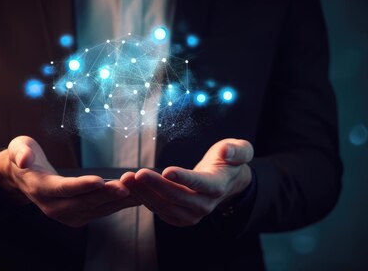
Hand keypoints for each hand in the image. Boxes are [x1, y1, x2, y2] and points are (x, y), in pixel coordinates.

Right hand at [0, 136, 138, 226]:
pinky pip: (100, 211)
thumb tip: (24, 160)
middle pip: (83, 202)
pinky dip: (118, 204)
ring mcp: (65, 215)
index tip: (101, 180)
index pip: (62, 188)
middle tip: (128, 186)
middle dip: (106, 195)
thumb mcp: (18, 148)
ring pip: (95, 209)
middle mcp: (52, 207)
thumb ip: (20, 152)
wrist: (24, 177)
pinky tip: (136, 196)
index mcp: (39, 188)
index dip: (81, 185)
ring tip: (139, 191)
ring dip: (117, 201)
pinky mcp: (77, 216)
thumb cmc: (24, 157)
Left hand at [121, 139, 252, 226]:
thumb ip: (237, 150)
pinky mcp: (179, 218)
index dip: (184, 178)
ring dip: (143, 193)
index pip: (200, 184)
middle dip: (154, 185)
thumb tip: (227, 152)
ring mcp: (191, 215)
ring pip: (163, 205)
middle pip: (176, 197)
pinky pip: (158, 210)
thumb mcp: (241, 149)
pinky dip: (143, 199)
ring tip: (126, 179)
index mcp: (217, 186)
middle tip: (135, 174)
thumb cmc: (228, 160)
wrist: (226, 181)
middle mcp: (204, 205)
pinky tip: (130, 188)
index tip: (167, 171)